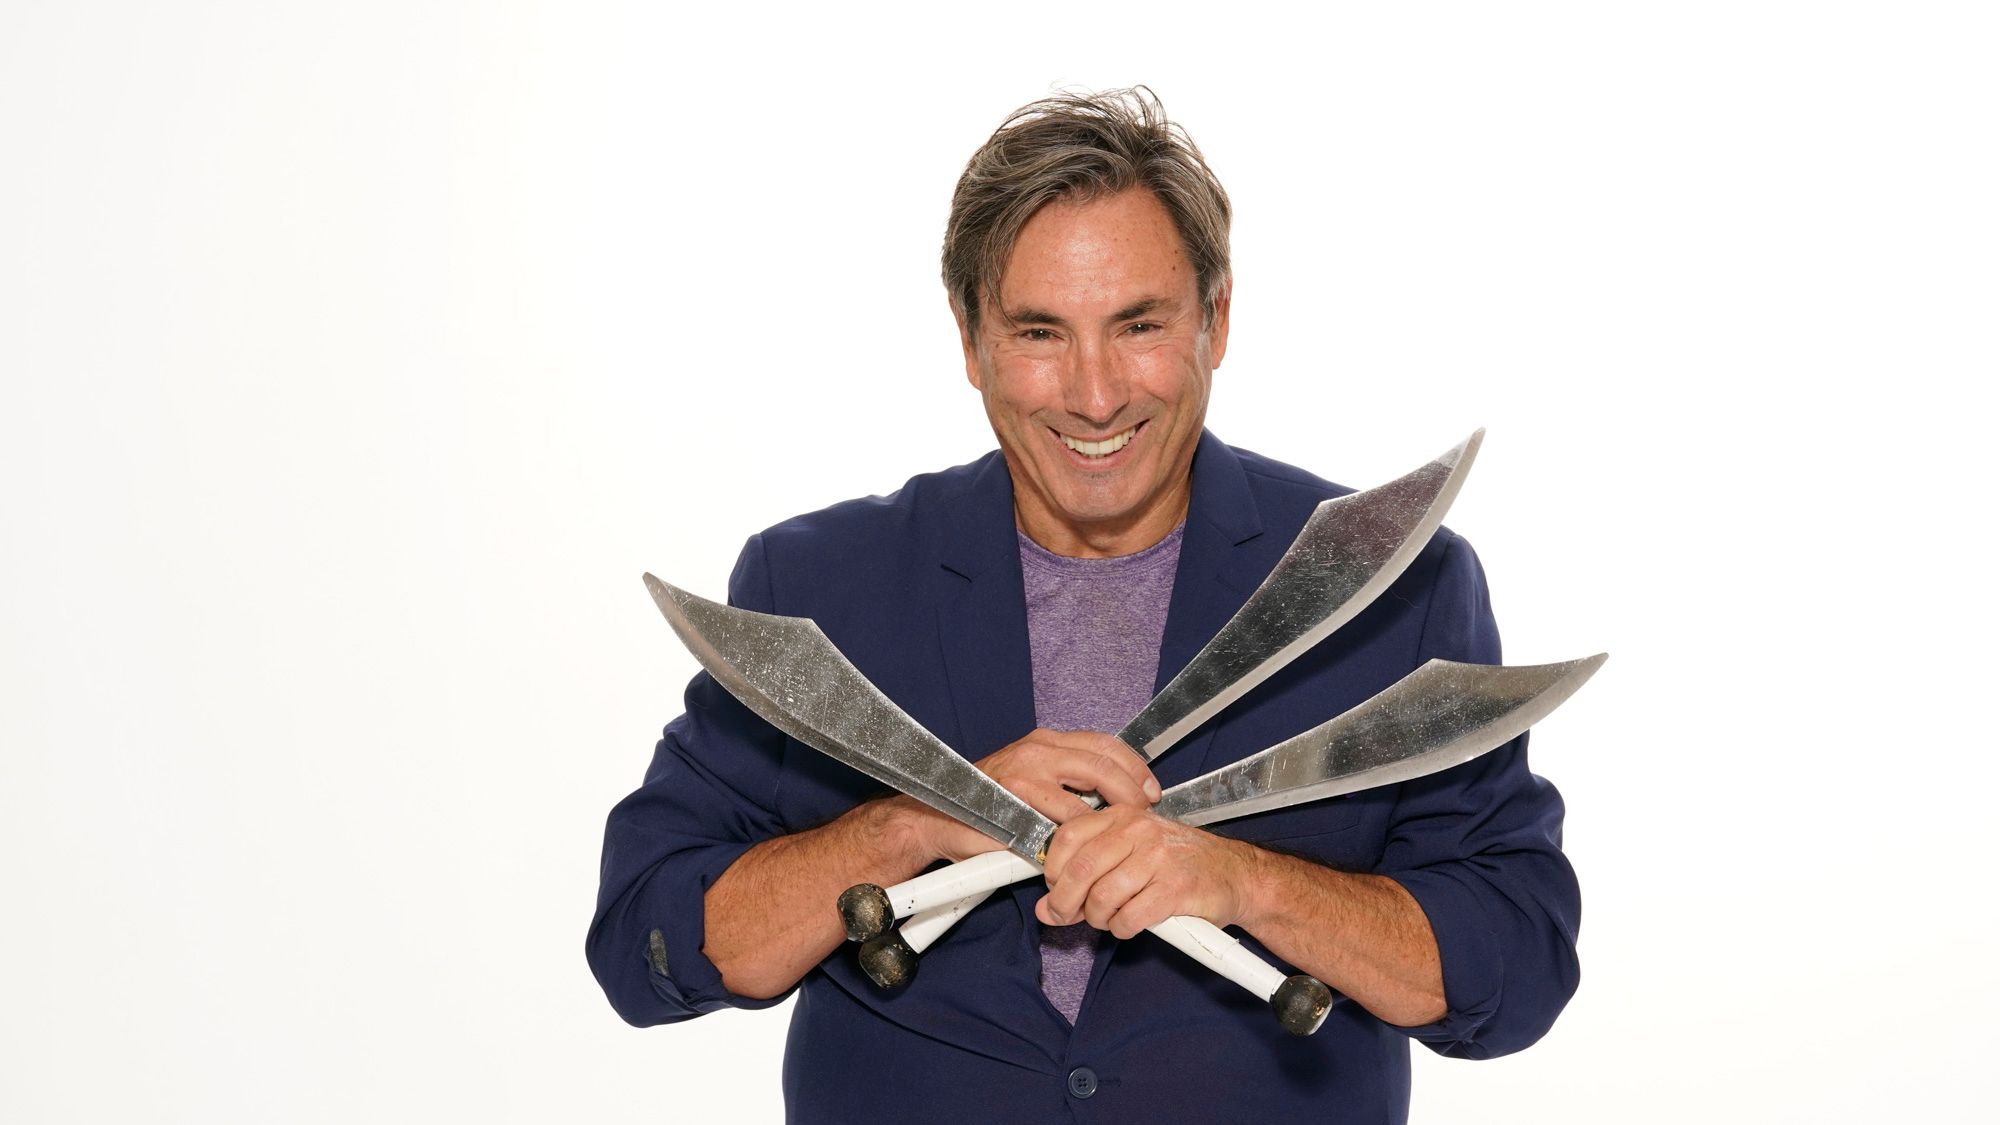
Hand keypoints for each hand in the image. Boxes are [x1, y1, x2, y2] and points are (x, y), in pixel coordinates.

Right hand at [900, 729, 1161, 862]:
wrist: (935, 818)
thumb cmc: (985, 804)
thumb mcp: (1030, 779)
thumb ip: (1064, 780)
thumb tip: (1113, 795)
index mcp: (1045, 742)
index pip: (1104, 744)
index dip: (1134, 766)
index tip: (1150, 789)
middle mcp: (1037, 750)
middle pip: (1103, 763)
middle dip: (1132, 790)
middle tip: (1145, 812)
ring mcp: (1026, 773)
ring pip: (1088, 792)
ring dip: (1111, 817)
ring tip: (1121, 834)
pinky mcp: (1015, 802)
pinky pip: (1061, 820)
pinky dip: (1079, 836)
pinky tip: (1087, 847)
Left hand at [1034, 805, 1257, 938]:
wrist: (1233, 874)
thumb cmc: (1179, 863)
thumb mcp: (1131, 853)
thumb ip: (1088, 876)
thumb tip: (1046, 909)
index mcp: (1123, 817)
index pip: (1068, 836)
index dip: (1053, 870)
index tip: (1055, 889)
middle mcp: (1138, 831)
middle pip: (1081, 869)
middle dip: (1065, 902)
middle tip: (1066, 916)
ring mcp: (1158, 858)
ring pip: (1102, 896)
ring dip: (1098, 918)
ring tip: (1109, 919)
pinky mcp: (1175, 888)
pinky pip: (1130, 917)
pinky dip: (1122, 928)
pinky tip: (1130, 923)